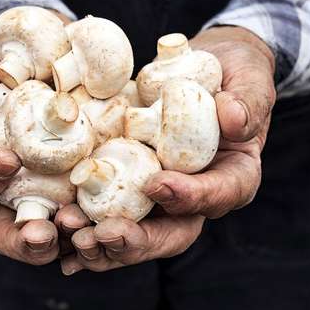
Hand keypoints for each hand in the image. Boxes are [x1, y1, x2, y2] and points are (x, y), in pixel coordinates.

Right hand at [0, 30, 87, 264]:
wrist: (53, 51)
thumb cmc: (5, 60)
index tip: (7, 160)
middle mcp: (14, 184)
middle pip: (8, 230)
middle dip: (24, 237)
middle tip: (43, 232)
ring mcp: (53, 185)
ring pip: (54, 228)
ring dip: (66, 235)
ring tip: (82, 226)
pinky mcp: (88, 178)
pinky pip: (93, 207)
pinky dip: (102, 215)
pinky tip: (116, 214)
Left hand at [59, 26, 275, 273]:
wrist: (206, 70)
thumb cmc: (234, 74)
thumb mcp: (249, 80)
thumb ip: (247, 100)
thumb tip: (233, 119)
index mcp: (233, 177)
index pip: (218, 195)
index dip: (189, 196)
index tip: (156, 183)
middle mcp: (197, 194)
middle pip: (173, 232)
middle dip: (137, 240)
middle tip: (103, 234)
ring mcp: (162, 194)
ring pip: (137, 231)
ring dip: (102, 240)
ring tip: (71, 231)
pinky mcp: (133, 183)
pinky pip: (112, 210)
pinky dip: (87, 225)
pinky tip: (61, 229)